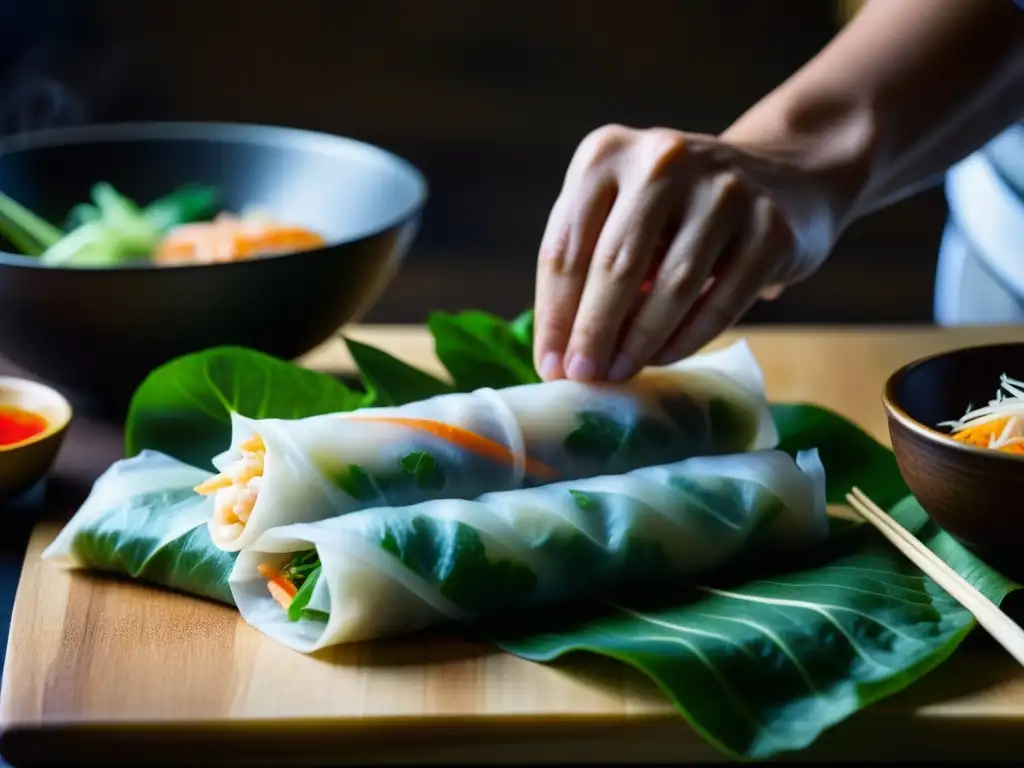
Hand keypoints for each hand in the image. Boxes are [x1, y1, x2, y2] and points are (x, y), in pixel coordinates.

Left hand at [533, 124, 840, 381]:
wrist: (781, 177)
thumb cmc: (676, 211)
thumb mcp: (621, 213)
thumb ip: (590, 267)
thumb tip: (562, 356)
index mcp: (606, 155)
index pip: (565, 246)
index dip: (554, 315)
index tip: (548, 366)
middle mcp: (663, 160)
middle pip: (615, 263)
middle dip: (592, 331)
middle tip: (582, 378)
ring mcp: (723, 189)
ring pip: (671, 284)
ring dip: (639, 341)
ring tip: (619, 374)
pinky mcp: (770, 227)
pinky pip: (722, 300)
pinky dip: (688, 339)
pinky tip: (664, 358)